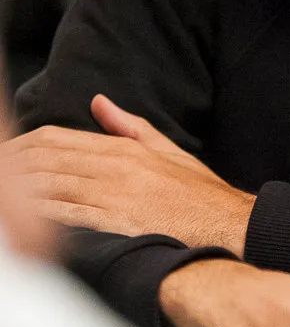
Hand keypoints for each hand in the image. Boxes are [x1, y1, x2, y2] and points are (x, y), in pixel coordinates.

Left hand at [3, 96, 255, 254]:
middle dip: (9, 166)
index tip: (3, 155)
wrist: (229, 225)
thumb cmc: (199, 196)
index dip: (21, 146)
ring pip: (49, 186)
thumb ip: (129, 127)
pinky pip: (66, 216)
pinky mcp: (117, 224)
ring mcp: (115, 196)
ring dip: (15, 191)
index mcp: (123, 149)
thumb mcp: (167, 150)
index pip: (56, 139)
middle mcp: (115, 168)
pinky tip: (21, 218)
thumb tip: (100, 101)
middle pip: (45, 160)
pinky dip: (37, 215)